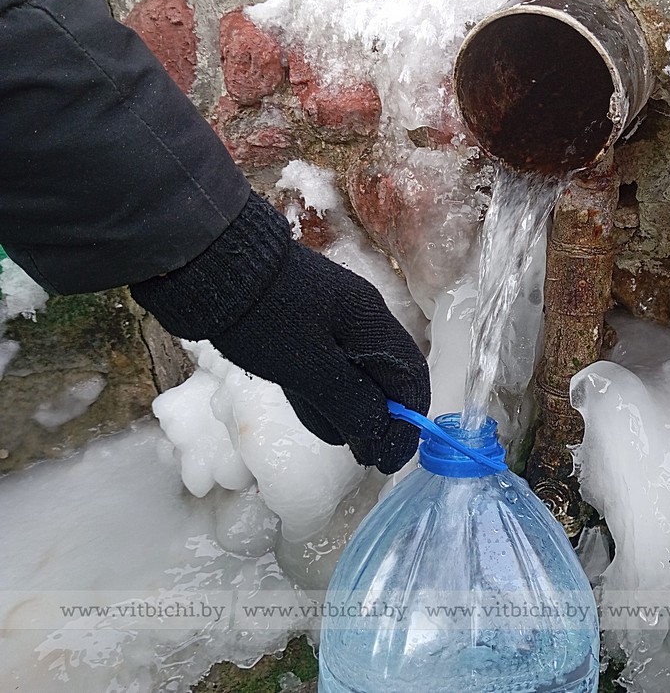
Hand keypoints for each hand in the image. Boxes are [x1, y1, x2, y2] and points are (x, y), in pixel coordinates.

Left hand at [131, 191, 430, 472]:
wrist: (207, 264)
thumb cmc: (262, 317)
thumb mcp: (309, 368)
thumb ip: (352, 404)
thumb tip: (381, 436)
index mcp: (371, 321)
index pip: (409, 376)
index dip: (407, 421)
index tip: (391, 458)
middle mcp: (359, 318)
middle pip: (385, 376)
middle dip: (382, 419)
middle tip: (368, 457)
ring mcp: (330, 318)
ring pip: (356, 373)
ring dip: (354, 410)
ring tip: (344, 443)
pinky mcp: (303, 323)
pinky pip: (328, 366)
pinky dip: (328, 395)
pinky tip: (317, 418)